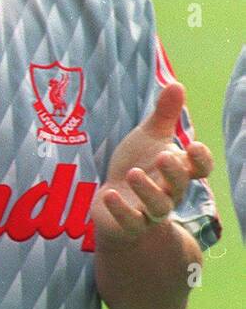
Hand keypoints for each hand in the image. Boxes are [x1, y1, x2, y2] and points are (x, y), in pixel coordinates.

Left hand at [90, 82, 212, 246]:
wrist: (113, 199)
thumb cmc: (137, 165)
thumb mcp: (149, 138)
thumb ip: (164, 114)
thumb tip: (176, 83)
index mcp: (177, 171)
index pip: (199, 169)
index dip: (200, 160)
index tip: (193, 145)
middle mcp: (168, 193)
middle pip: (179, 187)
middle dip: (174, 173)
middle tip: (163, 156)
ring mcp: (148, 212)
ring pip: (158, 208)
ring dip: (147, 191)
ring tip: (133, 173)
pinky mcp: (128, 225)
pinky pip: (130, 222)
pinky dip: (121, 210)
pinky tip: (108, 193)